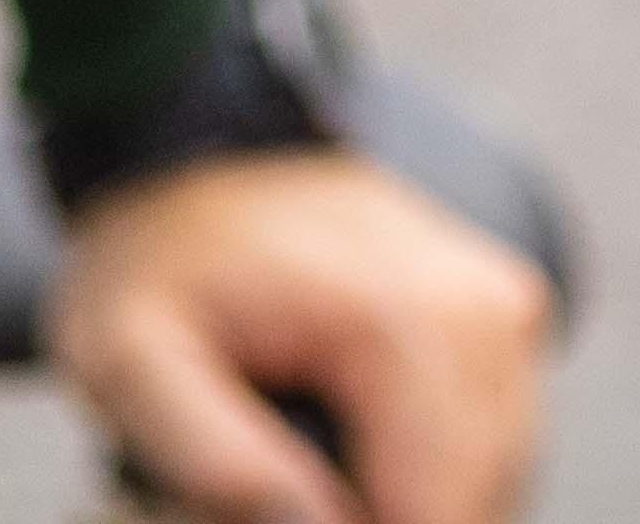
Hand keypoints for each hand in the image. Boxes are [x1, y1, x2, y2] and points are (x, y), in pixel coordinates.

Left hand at [49, 147, 554, 523]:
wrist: (206, 151)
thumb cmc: (159, 261)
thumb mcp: (131, 360)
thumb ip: (214, 458)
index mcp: (401, 322)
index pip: (433, 511)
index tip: (270, 513)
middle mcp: (485, 311)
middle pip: (475, 501)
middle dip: (381, 518)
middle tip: (283, 492)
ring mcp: (506, 310)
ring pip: (499, 478)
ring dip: (416, 503)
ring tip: (310, 477)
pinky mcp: (508, 319)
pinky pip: (498, 441)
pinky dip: (437, 475)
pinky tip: (354, 460)